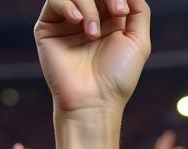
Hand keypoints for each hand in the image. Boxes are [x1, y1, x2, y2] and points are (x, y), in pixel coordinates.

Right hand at [34, 0, 150, 119]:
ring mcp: (67, 20)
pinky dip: (68, 5)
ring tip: (93, 32)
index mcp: (110, 19)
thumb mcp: (139, 42)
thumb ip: (138, 10)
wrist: (95, 101)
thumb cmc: (118, 77)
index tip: (122, 11)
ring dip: (88, 5)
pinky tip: (78, 23)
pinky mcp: (48, 26)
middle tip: (116, 12)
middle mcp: (88, 16)